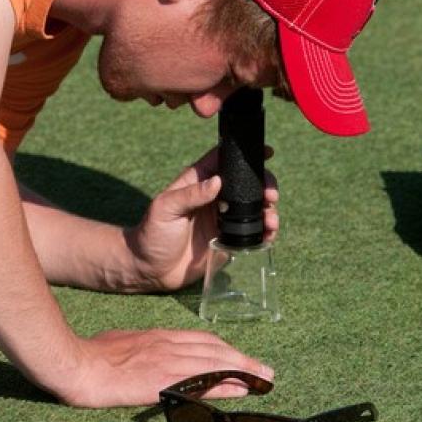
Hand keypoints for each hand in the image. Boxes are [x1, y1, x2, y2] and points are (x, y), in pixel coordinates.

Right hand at [61, 328, 273, 407]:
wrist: (80, 363)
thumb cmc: (93, 352)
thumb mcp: (121, 341)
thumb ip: (139, 346)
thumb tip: (144, 352)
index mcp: (159, 336)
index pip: (202, 340)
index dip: (225, 349)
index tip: (241, 357)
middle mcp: (168, 345)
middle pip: (215, 350)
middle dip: (242, 360)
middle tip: (265, 371)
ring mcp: (168, 361)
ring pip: (215, 363)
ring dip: (243, 371)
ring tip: (263, 380)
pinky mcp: (164, 380)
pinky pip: (203, 382)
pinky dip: (226, 385)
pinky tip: (241, 391)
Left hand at [125, 146, 278, 291]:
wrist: (151, 270)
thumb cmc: (152, 234)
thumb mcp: (165, 209)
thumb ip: (190, 195)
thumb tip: (217, 181)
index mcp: (198, 182)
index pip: (222, 160)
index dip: (243, 154)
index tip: (266, 151)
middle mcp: (214, 197)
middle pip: (246, 183)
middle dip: (264, 184)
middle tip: (270, 194)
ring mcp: (223, 218)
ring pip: (254, 206)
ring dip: (267, 209)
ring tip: (270, 217)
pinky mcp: (229, 239)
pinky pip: (253, 231)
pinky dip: (265, 230)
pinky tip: (269, 233)